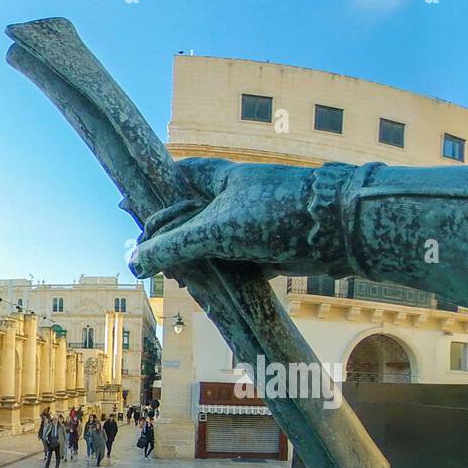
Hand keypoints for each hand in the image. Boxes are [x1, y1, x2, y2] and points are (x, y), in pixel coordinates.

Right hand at [127, 158, 325, 276]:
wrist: (341, 230)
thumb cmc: (277, 214)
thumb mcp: (217, 230)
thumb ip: (175, 244)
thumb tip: (135, 262)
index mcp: (216, 177)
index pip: (171, 179)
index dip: (150, 197)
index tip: (126, 210)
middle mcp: (231, 197)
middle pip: (186, 217)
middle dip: (168, 239)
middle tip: (148, 261)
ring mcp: (249, 224)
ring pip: (209, 243)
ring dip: (192, 261)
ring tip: (179, 280)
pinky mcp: (267, 250)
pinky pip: (233, 262)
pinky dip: (219, 275)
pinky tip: (205, 290)